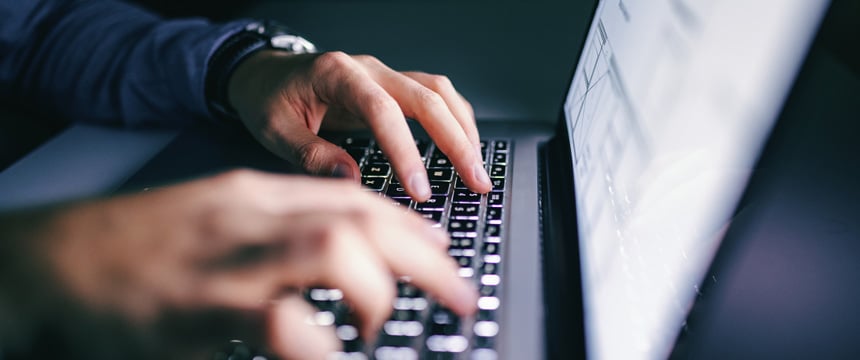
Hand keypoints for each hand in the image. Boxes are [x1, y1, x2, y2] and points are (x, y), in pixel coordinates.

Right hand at [0, 170, 476, 358]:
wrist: (53, 262)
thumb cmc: (135, 248)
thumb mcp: (212, 220)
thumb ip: (273, 228)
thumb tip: (342, 248)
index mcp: (251, 197)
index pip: (351, 198)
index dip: (407, 225)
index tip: (439, 248)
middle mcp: (247, 219)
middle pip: (357, 218)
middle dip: (421, 256)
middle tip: (457, 292)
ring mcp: (224, 262)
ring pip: (329, 250)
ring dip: (376, 290)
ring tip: (384, 325)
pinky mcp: (198, 312)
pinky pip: (278, 324)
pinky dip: (317, 346)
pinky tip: (332, 355)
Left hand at [228, 50, 492, 200]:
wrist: (264, 73)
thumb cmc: (267, 99)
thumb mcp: (274, 130)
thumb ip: (312, 155)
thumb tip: (352, 181)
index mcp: (337, 75)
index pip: (383, 111)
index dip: (406, 151)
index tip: (419, 189)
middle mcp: (369, 69)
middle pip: (427, 98)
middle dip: (457, 142)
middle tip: (475, 182)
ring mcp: (384, 75)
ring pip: (439, 93)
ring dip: (463, 130)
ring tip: (477, 170)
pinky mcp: (391, 87)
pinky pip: (434, 97)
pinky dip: (454, 121)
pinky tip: (463, 147)